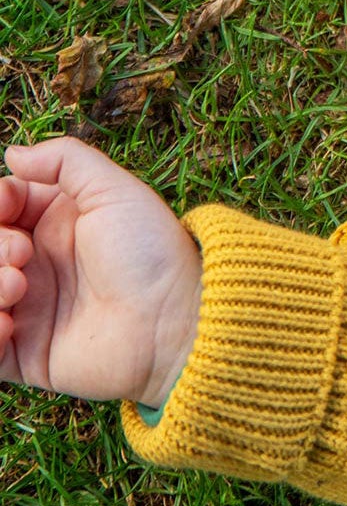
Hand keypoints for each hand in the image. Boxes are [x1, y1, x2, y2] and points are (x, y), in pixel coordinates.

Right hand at [0, 137, 201, 407]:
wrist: (170, 321)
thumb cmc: (149, 251)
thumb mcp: (113, 189)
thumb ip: (64, 160)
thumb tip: (12, 152)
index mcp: (55, 221)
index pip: (3, 204)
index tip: (8, 206)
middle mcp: (36, 262)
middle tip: (21, 254)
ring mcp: (28, 307)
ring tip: (18, 288)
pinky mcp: (23, 353)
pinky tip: (7, 325)